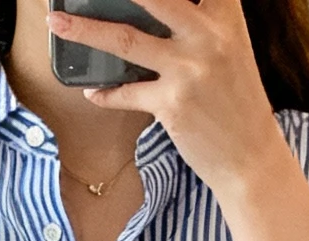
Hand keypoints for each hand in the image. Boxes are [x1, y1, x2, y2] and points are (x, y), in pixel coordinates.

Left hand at [48, 0, 284, 196]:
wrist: (251, 158)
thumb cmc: (238, 103)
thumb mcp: (231, 50)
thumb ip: (201, 24)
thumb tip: (152, 11)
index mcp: (225, 17)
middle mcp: (208, 37)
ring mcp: (188, 70)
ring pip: (126, 40)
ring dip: (85, 31)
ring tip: (57, 23)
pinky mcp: (172, 104)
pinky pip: (127, 93)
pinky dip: (106, 94)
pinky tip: (93, 92)